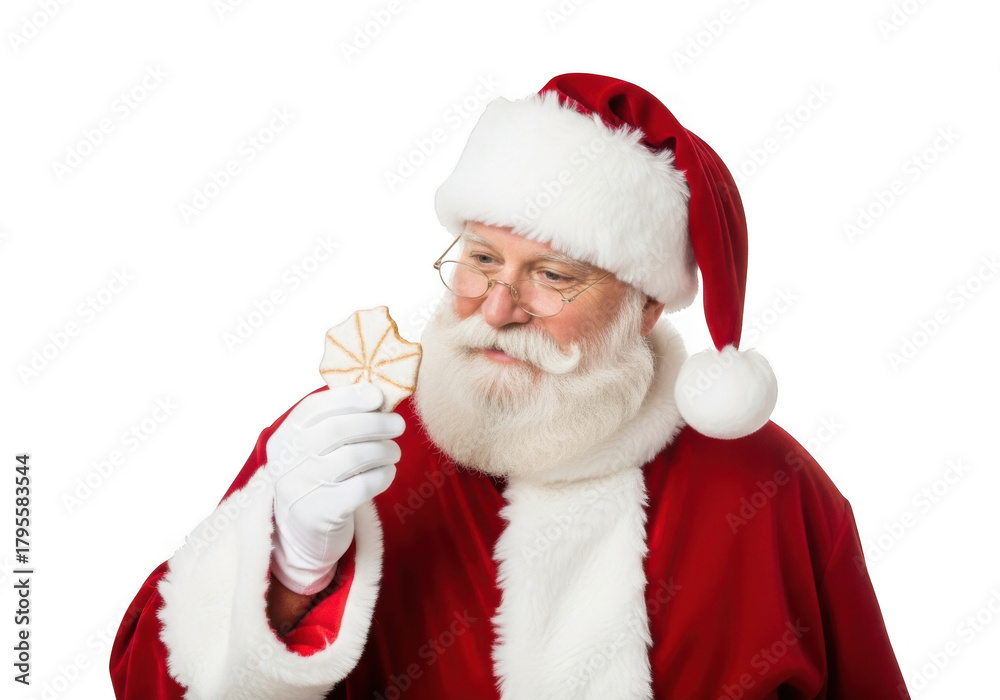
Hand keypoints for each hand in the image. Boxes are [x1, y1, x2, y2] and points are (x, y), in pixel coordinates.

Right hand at [267, 384, 403, 594]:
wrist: (302, 529)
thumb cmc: (318, 475)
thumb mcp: (314, 446)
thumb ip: (336, 419)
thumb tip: (377, 393)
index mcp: (285, 435)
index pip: (315, 407)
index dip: (350, 397)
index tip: (378, 396)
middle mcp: (288, 460)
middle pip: (338, 429)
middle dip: (376, 422)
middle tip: (398, 425)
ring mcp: (303, 487)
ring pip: (355, 456)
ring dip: (384, 450)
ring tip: (394, 451)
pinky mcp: (322, 512)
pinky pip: (364, 486)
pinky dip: (383, 475)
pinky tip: (386, 472)